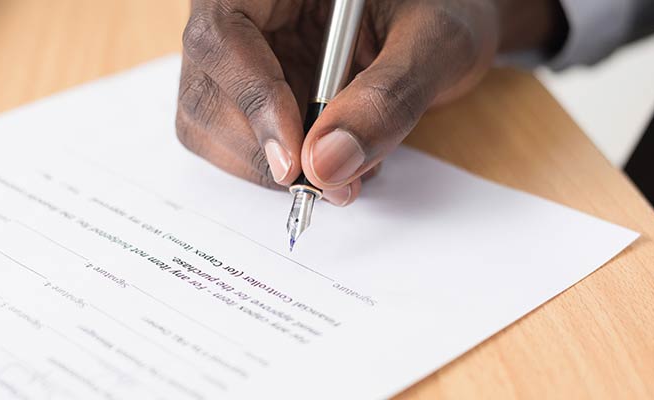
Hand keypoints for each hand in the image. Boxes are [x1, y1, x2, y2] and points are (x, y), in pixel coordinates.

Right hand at [176, 0, 562, 205]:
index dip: (252, 102)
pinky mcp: (251, 92)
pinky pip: (238, 141)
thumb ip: (388, 96)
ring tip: (343, 170)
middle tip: (328, 184)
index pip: (223, 36)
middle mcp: (245, 12)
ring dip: (267, 167)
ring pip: (209, 124)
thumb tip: (327, 165)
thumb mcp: (437, 41)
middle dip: (260, 150)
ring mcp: (243, 56)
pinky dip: (279, 169)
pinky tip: (330, 158)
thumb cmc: (448, 8)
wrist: (449, 21)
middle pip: (204, 89)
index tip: (294, 163)